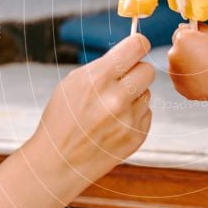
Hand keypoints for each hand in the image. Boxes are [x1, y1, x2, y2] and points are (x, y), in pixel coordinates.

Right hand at [30, 34, 154, 203]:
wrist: (59, 162)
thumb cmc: (63, 118)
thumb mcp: (73, 82)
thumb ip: (104, 66)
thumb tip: (132, 50)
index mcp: (98, 79)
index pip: (136, 47)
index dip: (138, 45)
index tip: (137, 47)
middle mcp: (117, 98)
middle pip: (148, 69)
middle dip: (136, 72)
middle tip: (122, 80)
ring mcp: (129, 119)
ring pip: (147, 93)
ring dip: (134, 97)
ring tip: (111, 108)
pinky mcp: (137, 136)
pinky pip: (146, 113)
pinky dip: (134, 116)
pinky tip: (114, 124)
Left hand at [168, 23, 207, 100]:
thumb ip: (197, 27)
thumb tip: (184, 26)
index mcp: (182, 39)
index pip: (179, 32)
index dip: (191, 36)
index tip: (200, 42)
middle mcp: (173, 55)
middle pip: (177, 49)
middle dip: (186, 51)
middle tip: (204, 56)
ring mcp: (174, 73)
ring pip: (178, 65)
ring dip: (186, 65)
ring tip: (205, 69)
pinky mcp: (178, 86)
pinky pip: (182, 79)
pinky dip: (189, 78)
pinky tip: (203, 78)